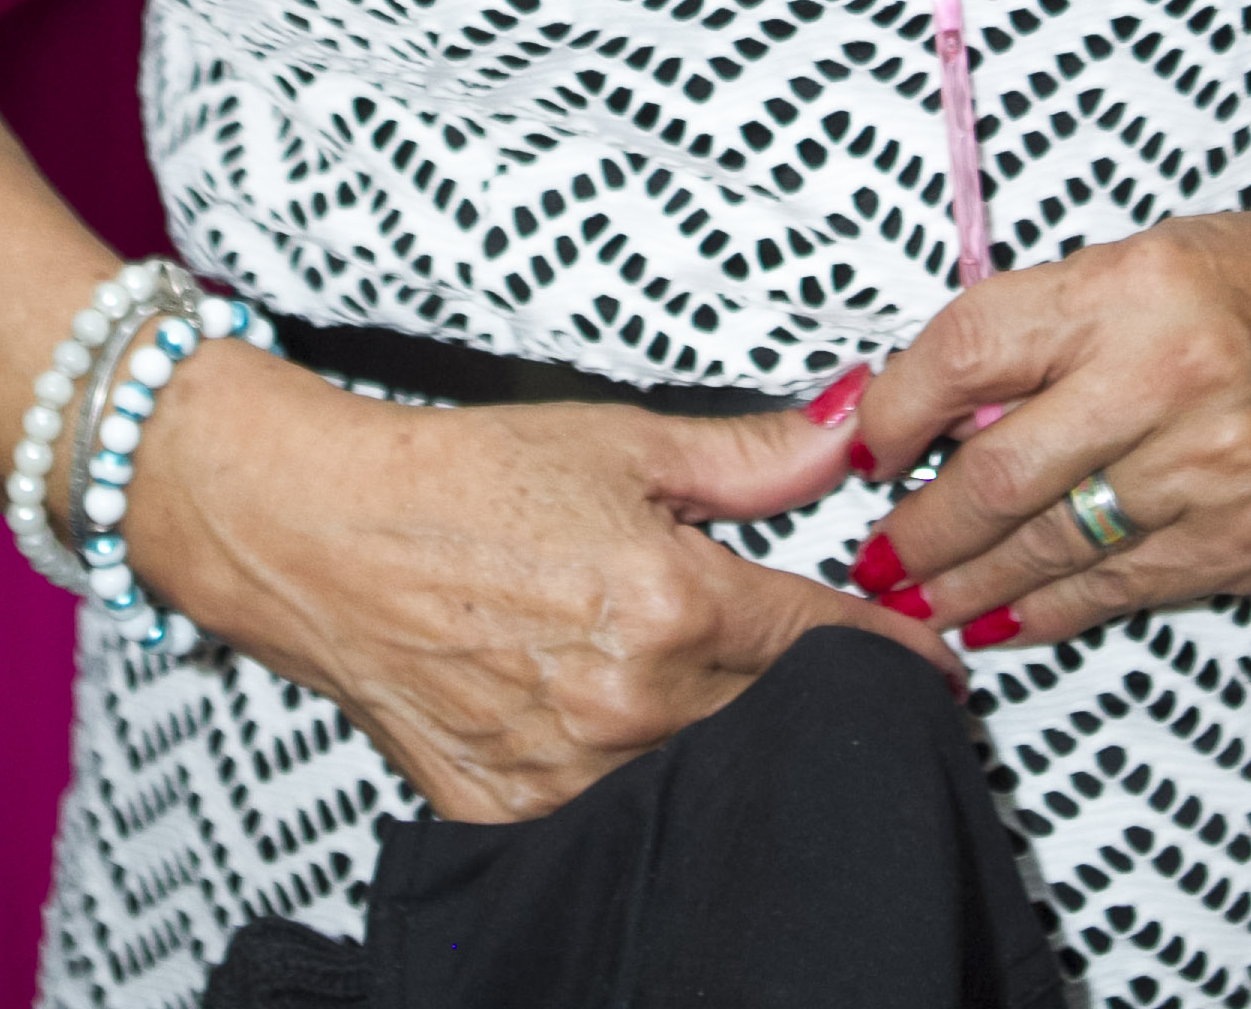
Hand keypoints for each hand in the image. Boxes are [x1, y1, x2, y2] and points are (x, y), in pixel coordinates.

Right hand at [128, 345, 961, 818]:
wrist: (323, 535)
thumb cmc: (457, 478)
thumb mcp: (620, 441)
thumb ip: (749, 456)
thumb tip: (845, 436)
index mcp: (670, 603)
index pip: (825, 641)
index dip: (890, 646)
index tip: (927, 659)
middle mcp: (629, 704)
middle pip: (778, 715)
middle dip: (811, 688)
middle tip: (815, 654)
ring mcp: (572, 774)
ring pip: (705, 766)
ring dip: (728, 729)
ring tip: (696, 671)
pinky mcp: (517, 814)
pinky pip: (618, 805)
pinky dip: (640, 767)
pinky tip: (621, 711)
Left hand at [844, 208, 1250, 647]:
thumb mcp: (1152, 258)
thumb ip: (1054, 329)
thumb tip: (944, 407)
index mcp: (1134, 288)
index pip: (972, 349)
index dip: (895, 408)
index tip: (859, 445)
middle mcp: (1172, 381)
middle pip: (1000, 474)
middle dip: (919, 529)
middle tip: (871, 557)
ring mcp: (1219, 476)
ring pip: (1057, 550)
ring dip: (970, 585)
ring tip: (913, 603)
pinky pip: (1130, 589)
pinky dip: (1056, 610)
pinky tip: (1007, 621)